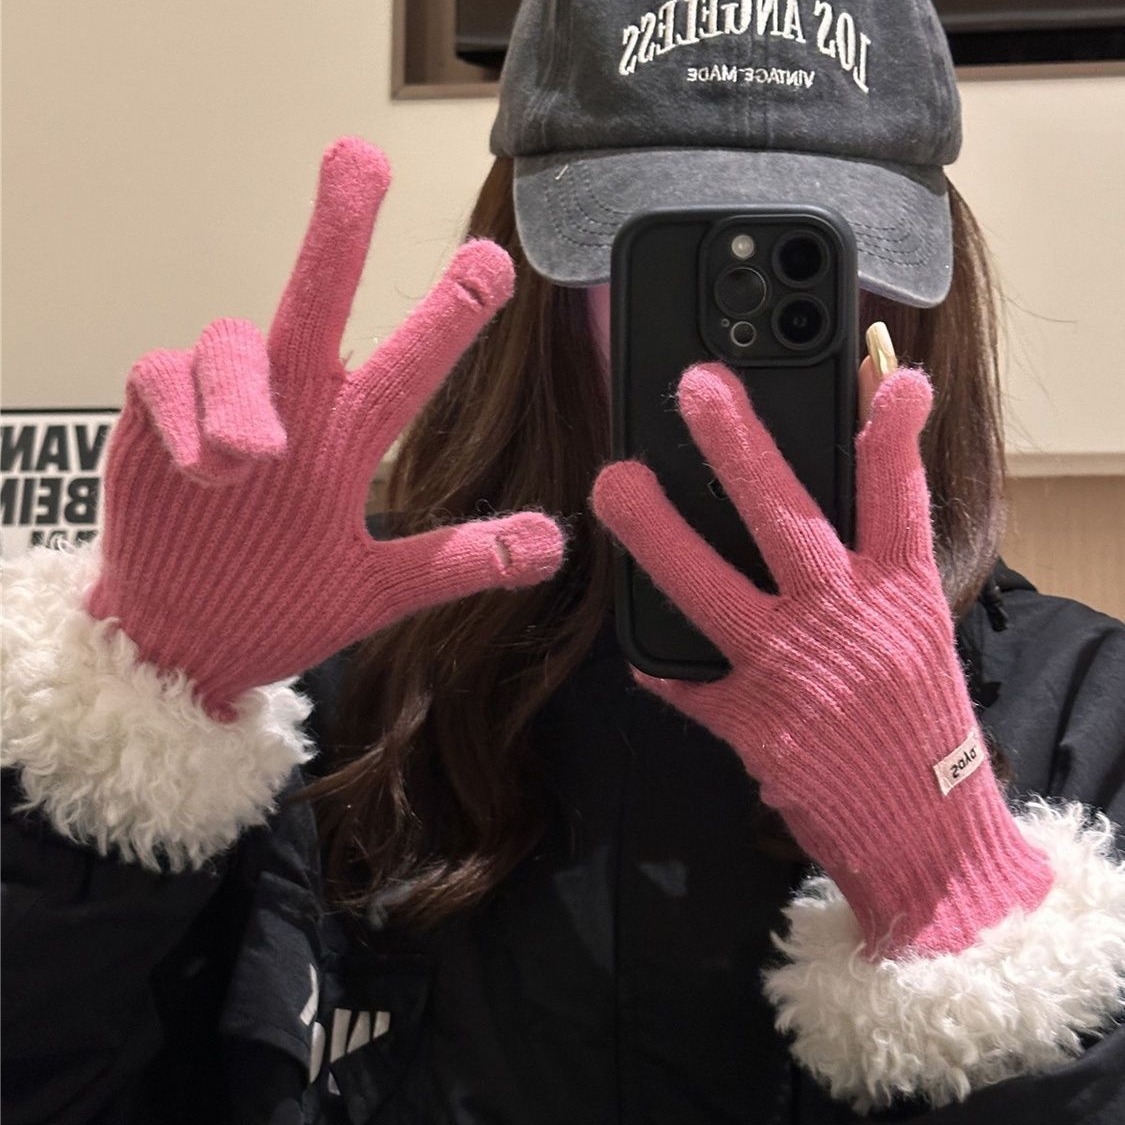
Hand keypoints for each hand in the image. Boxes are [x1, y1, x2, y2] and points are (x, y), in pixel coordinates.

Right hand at [87, 138, 563, 717]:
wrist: (186, 637)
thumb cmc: (277, 601)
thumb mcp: (376, 590)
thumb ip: (456, 561)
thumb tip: (550, 543)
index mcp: (349, 437)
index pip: (406, 364)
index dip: (448, 314)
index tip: (492, 263)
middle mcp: (293, 403)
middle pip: (317, 299)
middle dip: (339, 230)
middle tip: (362, 158)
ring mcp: (222, 403)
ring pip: (235, 340)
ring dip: (244, 394)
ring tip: (253, 460)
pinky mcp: (158, 412)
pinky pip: (163, 375)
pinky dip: (184, 413)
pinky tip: (200, 466)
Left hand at [592, 358, 1051, 956]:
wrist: (924, 834)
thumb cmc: (921, 730)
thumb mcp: (918, 636)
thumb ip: (877, 568)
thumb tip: (836, 498)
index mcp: (899, 596)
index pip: (896, 498)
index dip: (892, 433)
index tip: (894, 376)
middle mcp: (844, 623)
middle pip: (786, 519)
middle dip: (739, 447)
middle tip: (697, 389)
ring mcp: (792, 672)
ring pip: (711, 588)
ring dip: (656, 534)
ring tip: (614, 485)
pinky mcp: (752, 724)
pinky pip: (686, 680)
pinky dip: (659, 659)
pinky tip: (637, 646)